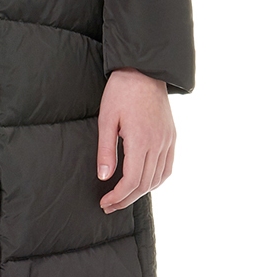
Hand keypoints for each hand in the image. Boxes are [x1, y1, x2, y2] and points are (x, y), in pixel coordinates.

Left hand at [96, 68, 174, 212]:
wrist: (144, 71)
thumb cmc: (121, 92)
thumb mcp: (106, 120)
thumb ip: (106, 150)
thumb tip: (104, 177)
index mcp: (141, 140)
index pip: (132, 181)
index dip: (118, 196)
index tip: (105, 202)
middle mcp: (158, 143)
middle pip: (145, 184)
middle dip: (126, 199)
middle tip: (109, 205)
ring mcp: (168, 141)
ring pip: (158, 179)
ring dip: (141, 193)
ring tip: (123, 198)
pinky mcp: (171, 137)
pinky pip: (168, 167)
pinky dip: (156, 181)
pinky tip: (144, 184)